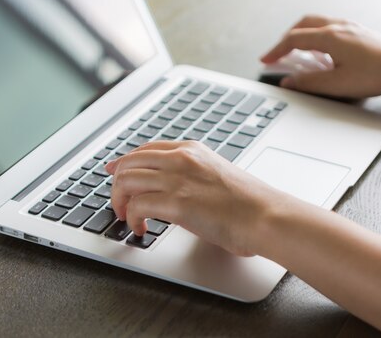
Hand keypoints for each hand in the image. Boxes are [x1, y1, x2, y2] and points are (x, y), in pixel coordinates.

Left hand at [105, 141, 276, 255]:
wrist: (266, 216)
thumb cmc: (249, 203)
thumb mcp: (215, 175)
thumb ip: (191, 176)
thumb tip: (172, 192)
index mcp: (191, 150)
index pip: (145, 150)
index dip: (124, 162)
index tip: (114, 173)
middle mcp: (181, 159)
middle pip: (129, 162)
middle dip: (116, 185)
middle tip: (119, 204)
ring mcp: (178, 179)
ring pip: (126, 181)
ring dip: (120, 202)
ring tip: (128, 218)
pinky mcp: (177, 203)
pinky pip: (137, 206)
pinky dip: (132, 220)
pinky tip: (142, 229)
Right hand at [261, 15, 380, 98]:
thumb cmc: (378, 74)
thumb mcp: (336, 85)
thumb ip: (308, 83)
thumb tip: (289, 81)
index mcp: (329, 37)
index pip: (293, 39)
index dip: (276, 50)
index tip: (266, 59)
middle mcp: (338, 27)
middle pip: (303, 25)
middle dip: (287, 39)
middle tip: (279, 54)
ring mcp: (350, 27)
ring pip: (317, 24)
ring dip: (303, 36)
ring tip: (299, 54)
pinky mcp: (360, 33)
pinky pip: (331, 28)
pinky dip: (318, 37)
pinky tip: (323, 54)